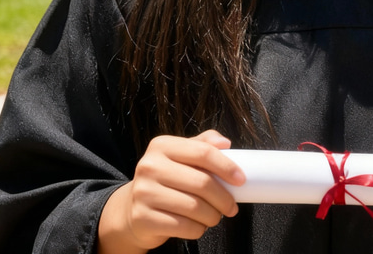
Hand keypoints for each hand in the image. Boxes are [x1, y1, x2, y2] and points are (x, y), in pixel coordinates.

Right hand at [97, 129, 245, 253]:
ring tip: (215, 216)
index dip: (226, 166)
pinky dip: (198, 229)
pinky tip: (198, 225)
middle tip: (232, 206)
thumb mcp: (179, 156)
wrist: (130, 209)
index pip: (203, 152)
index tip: (241, 179)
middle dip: (224, 198)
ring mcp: (144, 193)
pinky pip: (183, 227)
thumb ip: (202, 144)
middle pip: (202, 182)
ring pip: (195, 207)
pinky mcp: (143, 218)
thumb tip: (225, 143)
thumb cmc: (164, 180)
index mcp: (162, 145)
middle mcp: (150, 166)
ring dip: (213, 216)